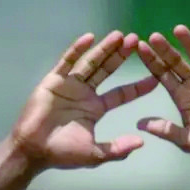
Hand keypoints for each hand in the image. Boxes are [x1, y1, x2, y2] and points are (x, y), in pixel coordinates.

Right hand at [9, 31, 159, 168]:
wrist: (33, 151)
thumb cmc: (63, 154)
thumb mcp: (96, 154)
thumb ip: (117, 148)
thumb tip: (141, 142)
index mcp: (96, 109)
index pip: (122, 94)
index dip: (138, 86)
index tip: (155, 77)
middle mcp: (85, 93)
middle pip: (107, 70)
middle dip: (121, 56)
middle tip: (137, 41)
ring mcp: (69, 85)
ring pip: (90, 62)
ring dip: (105, 49)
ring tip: (120, 36)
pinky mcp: (54, 80)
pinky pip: (67, 62)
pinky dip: (77, 50)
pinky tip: (89, 38)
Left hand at [134, 26, 189, 158]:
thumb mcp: (189, 141)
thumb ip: (167, 131)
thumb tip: (139, 124)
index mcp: (181, 96)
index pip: (162, 75)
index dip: (152, 61)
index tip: (140, 48)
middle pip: (177, 62)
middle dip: (165, 50)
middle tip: (154, 37)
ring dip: (189, 43)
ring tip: (179, 30)